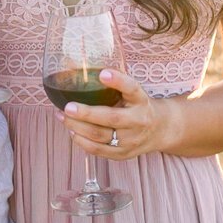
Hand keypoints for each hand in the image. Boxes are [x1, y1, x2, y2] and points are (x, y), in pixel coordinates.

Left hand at [59, 69, 175, 159]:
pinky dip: (82, 141)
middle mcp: (139, 120)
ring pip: (100, 136)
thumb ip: (116, 83)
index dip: (118, 81)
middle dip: (86, 113)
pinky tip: (72, 131)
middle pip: (111, 118)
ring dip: (77, 127)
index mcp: (141, 100)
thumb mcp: (134, 92)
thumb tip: (82, 69)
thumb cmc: (139, 105)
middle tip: (67, 106)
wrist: (160, 130)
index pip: (132, 88)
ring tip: (62, 117)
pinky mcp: (123, 154)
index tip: (102, 74)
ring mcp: (132, 140)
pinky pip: (99, 150)